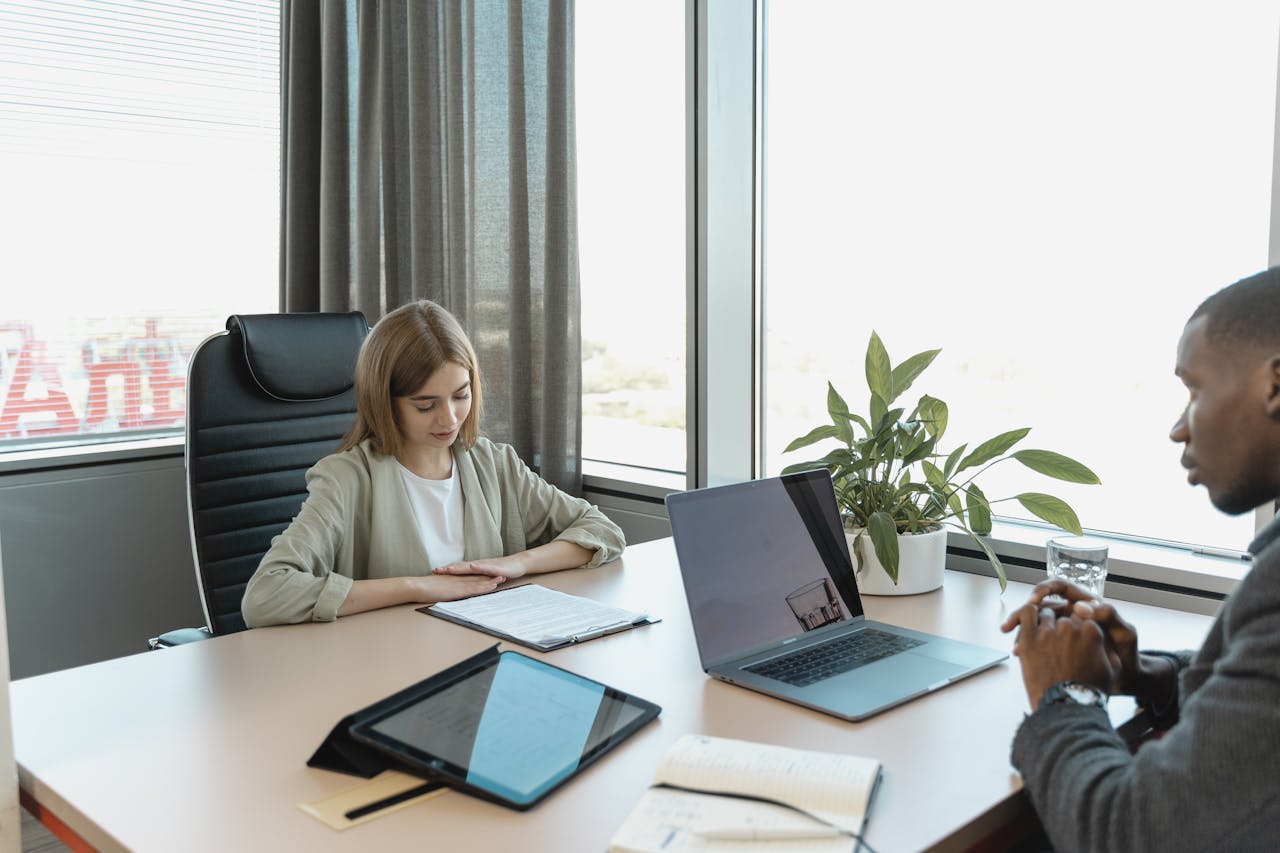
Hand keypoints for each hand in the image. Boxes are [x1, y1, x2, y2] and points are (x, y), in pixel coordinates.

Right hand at [407, 572, 504, 602]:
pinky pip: (474, 588)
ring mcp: (459, 584)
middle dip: (490, 576)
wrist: (417, 587)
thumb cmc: (424, 589)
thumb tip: (446, 591)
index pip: (470, 577)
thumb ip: (444, 588)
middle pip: (477, 577)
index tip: (490, 574)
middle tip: (502, 574)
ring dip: (491, 580)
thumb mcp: (437, 587)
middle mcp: (459, 579)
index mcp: (454, 579)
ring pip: (479, 581)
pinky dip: (485, 586)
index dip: (481, 575)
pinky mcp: (458, 590)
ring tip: (503, 578)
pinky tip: (493, 586)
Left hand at [432, 554, 528, 579]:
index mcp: (475, 568)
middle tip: (435, 570)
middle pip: (460, 567)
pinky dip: (478, 567)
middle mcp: (479, 566)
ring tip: (449, 569)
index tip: (433, 572)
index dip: (446, 571)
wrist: (517, 564)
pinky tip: (472, 567)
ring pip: (471, 567)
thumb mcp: (486, 576)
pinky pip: (485, 568)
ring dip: (460, 568)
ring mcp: (486, 566)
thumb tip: (464, 584)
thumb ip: (475, 579)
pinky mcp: (495, 568)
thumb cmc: (502, 570)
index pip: (458, 569)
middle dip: (448, 569)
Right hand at [1001, 579, 1140, 694]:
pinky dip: (1027, 646)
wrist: (1126, 679)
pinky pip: (1038, 642)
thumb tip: (1081, 607)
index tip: (1034, 600)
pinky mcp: (1057, 646)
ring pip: (1036, 625)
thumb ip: (1109, 616)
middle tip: (1010, 625)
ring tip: (1015, 647)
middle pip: (1040, 606)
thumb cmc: (1128, 654)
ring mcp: (1063, 631)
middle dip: (1022, 614)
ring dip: (1021, 632)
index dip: (1044, 589)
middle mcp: (1071, 614)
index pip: (1060, 587)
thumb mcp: (1124, 633)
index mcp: (1085, 604)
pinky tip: (1020, 654)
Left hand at [1005, 597, 1117, 709]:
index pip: (1083, 617)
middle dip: (1062, 629)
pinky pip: (1026, 613)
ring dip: (1045, 624)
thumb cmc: (1087, 691)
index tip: (1074, 638)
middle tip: (1059, 645)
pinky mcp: (1029, 638)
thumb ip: (1108, 647)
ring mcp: (1048, 632)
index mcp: (1091, 631)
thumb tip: (1102, 636)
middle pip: (1064, 617)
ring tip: (1044, 640)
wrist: (1065, 707)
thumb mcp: (1111, 669)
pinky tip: (1029, 620)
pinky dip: (1028, 614)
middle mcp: (1070, 627)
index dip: (1078, 628)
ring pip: (1045, 614)